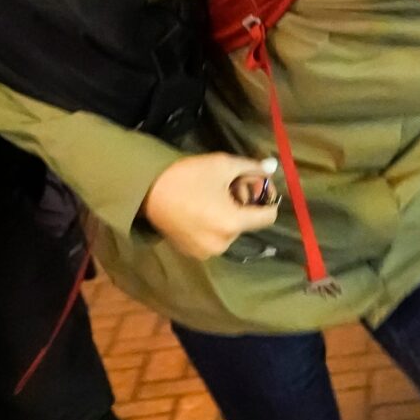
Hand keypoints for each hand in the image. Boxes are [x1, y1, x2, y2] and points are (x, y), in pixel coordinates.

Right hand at [143, 153, 281, 259]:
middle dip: (244, 206)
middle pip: (248, 224)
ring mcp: (207, 252)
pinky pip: (215, 239)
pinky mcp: (194, 254)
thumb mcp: (223, 165)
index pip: (269, 217)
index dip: (267, 200)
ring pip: (231, 231)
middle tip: (228, 188)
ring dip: (229, 217)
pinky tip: (201, 211)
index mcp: (232, 223)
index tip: (257, 187)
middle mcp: (223, 243)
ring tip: (212, 199)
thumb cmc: (187, 176)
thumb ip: (251, 168)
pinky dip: (214, 226)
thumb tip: (273, 168)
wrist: (147, 191)